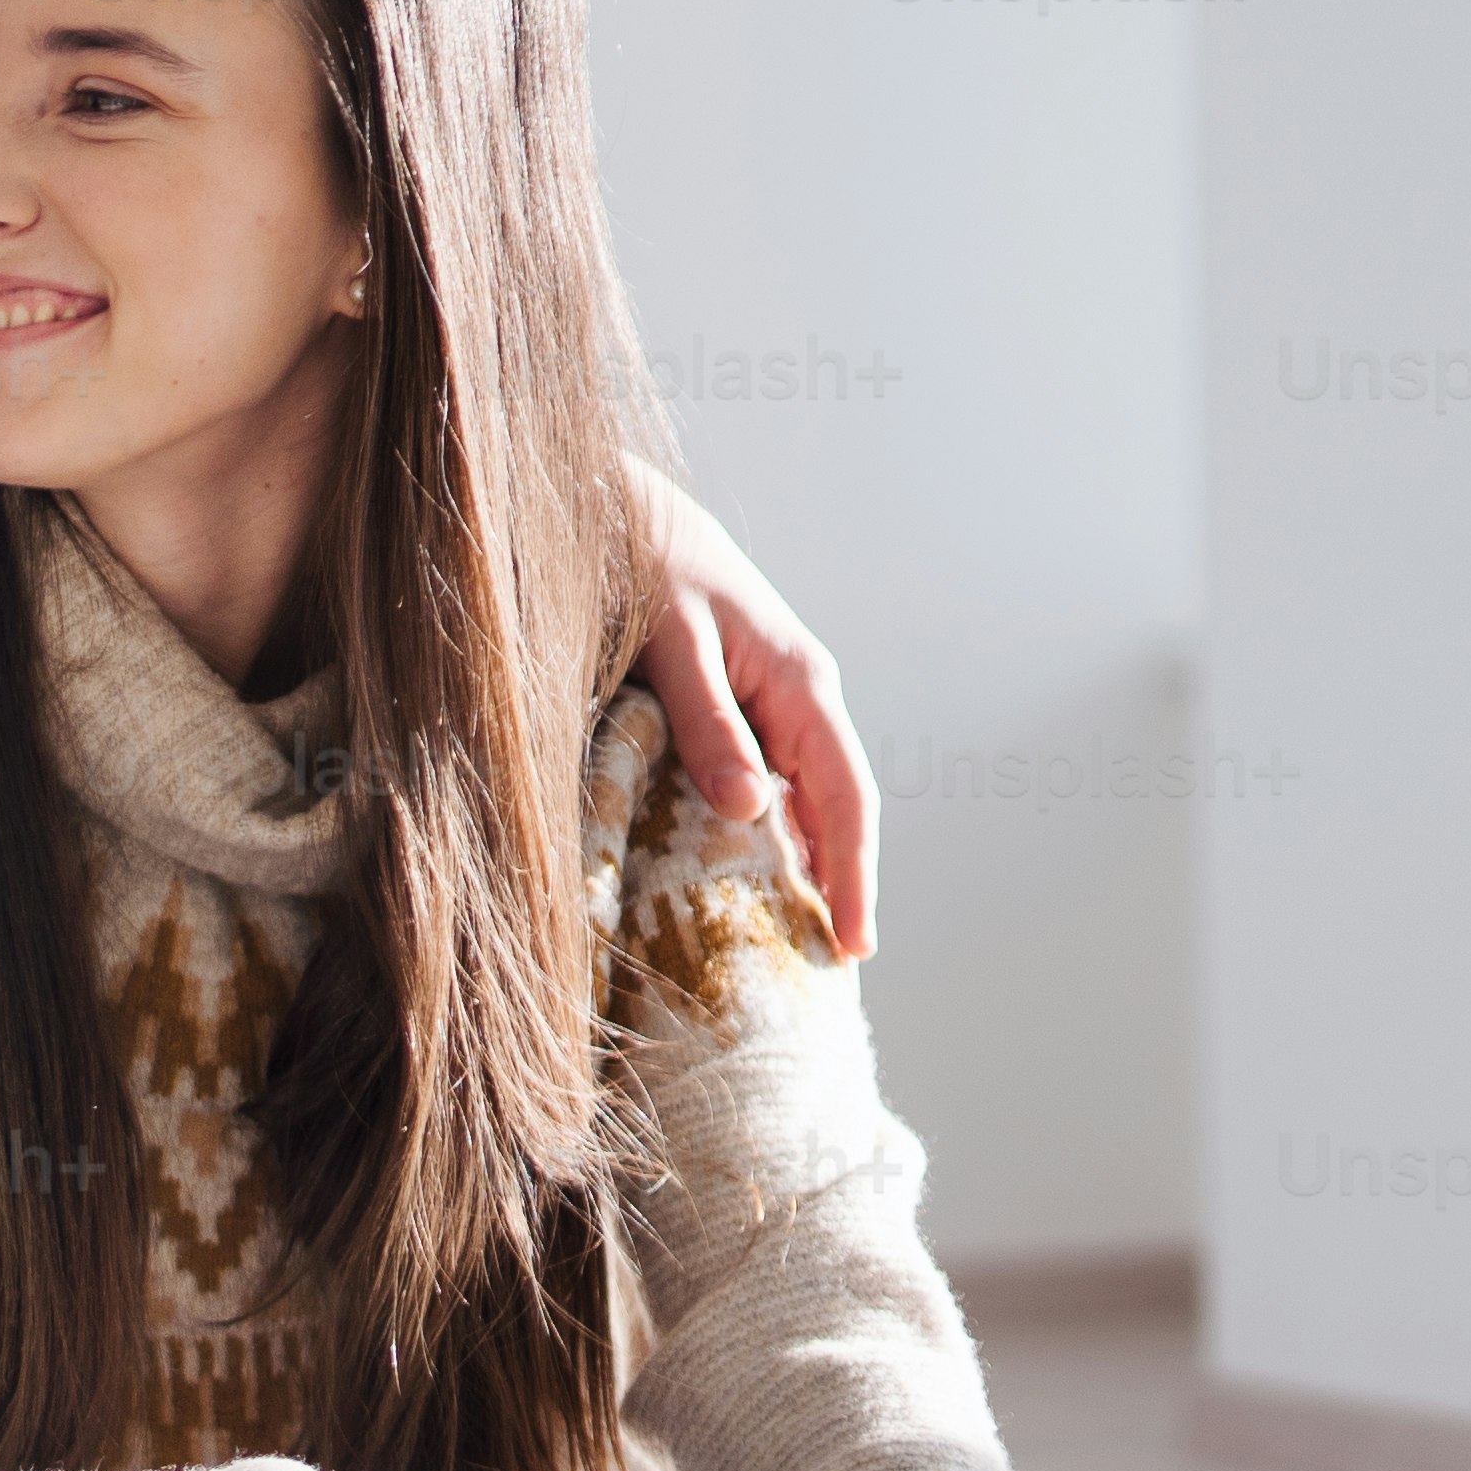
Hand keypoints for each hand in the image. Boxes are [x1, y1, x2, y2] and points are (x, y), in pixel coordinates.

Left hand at [623, 459, 876, 961]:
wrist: (616, 501)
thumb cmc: (643, 559)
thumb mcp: (672, 640)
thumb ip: (708, 722)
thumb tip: (751, 812)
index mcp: (802, 684)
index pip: (847, 800)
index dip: (854, 877)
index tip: (854, 946)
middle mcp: (798, 699)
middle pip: (835, 810)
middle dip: (838, 887)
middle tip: (827, 968)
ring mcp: (770, 704)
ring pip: (801, 802)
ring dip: (802, 868)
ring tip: (792, 940)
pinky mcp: (734, 707)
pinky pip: (764, 785)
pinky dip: (764, 837)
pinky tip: (744, 875)